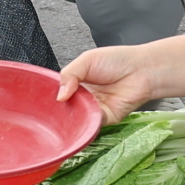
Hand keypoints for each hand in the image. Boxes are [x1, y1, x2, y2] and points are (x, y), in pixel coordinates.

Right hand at [55, 42, 184, 124]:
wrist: (142, 70)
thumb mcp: (87, 60)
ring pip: (77, 118)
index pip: (60, 92)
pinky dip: (86, 123)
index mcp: (78, 82)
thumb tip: (60, 95)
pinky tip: (82, 117)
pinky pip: (91, 124)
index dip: (52, 96)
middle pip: (66, 107)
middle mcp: (85, 97)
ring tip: (67, 112)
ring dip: (72, 117)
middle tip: (53, 108)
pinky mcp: (105, 119)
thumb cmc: (118, 60)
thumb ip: (69, 74)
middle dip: (60, 109)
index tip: (42, 100)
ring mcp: (94, 109)